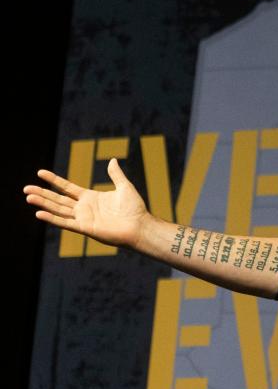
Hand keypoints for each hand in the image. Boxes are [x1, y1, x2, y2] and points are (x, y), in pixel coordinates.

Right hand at [24, 158, 149, 248]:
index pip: (67, 187)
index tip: (40, 172)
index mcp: (90, 197)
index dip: (54, 180)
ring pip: (58, 209)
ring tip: (28, 197)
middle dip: (42, 193)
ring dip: (43, 203)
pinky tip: (39, 213)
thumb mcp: (124, 187)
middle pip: (58, 199)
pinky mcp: (85, 228)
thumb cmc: (135, 208)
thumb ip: (116, 174)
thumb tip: (112, 160)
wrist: (140, 226)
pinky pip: (65, 223)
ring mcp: (83, 218)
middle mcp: (84, 208)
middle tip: (25, 188)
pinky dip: (52, 218)